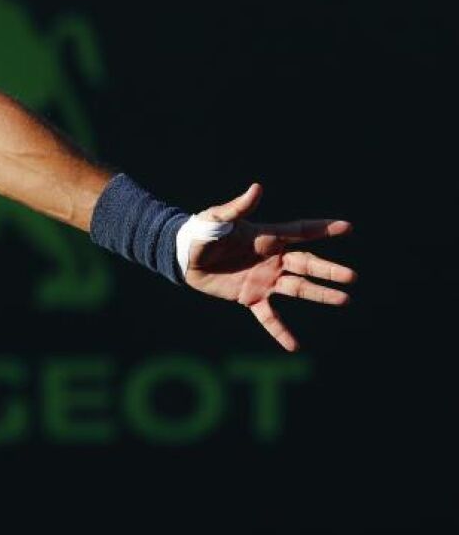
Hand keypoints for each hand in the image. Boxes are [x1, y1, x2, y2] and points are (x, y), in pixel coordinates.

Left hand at [182, 183, 354, 351]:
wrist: (182, 256)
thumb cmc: (202, 232)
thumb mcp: (218, 218)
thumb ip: (238, 207)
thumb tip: (257, 188)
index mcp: (268, 237)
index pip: (302, 232)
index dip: (324, 229)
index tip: (348, 227)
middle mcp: (272, 259)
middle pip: (307, 264)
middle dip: (329, 271)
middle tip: (352, 277)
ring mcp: (264, 279)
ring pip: (298, 288)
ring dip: (320, 294)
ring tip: (345, 299)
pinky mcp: (250, 297)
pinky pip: (269, 317)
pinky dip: (280, 331)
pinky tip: (295, 346)